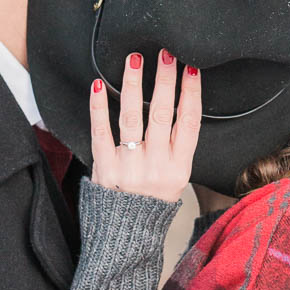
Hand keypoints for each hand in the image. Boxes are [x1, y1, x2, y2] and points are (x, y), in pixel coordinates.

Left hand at [89, 48, 200, 202]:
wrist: (126, 234)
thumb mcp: (176, 180)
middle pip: (161, 114)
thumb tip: (180, 104)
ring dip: (134, 85)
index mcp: (179, 168)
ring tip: (135, 61)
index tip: (191, 69)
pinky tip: (99, 86)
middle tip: (165, 54)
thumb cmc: (152, 203)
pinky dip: (99, 108)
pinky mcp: (105, 167)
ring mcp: (129, 166)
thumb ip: (177, 147)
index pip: (188, 123)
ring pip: (132, 118)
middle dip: (164, 80)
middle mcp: (155, 166)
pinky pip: (101, 133)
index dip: (191, 94)